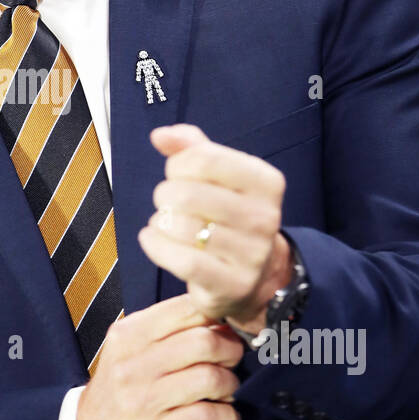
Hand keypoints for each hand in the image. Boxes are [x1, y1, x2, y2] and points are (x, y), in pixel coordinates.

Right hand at [76, 294, 242, 419]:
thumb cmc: (120, 389)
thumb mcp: (130, 349)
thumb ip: (168, 330)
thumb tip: (220, 318)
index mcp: (129, 334)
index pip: (187, 309)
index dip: (217, 318)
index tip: (224, 331)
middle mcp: (132, 364)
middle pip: (204, 342)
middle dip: (230, 351)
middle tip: (230, 362)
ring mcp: (142, 401)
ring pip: (210, 379)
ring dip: (230, 385)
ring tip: (225, 392)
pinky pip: (208, 417)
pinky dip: (228, 417)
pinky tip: (224, 418)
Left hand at [138, 124, 291, 333]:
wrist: (254, 277)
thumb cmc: (227, 217)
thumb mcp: (218, 177)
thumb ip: (191, 147)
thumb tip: (160, 135)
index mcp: (265, 181)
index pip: (204, 158)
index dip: (178, 164)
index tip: (177, 174)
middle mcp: (265, 217)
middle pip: (187, 194)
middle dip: (164, 195)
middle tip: (168, 203)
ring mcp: (252, 254)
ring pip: (183, 228)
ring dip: (161, 222)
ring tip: (165, 223)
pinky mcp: (232, 284)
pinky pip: (182, 261)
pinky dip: (156, 246)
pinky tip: (152, 239)